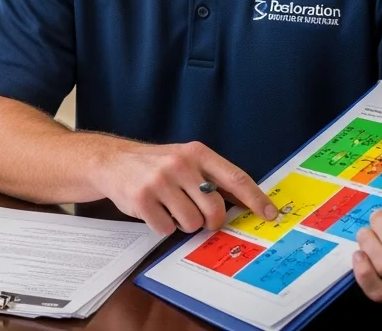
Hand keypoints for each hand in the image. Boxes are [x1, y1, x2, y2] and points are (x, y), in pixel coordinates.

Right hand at [98, 140, 277, 235]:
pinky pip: (166, 229)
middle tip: (199, 216)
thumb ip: (212, 177)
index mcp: (196, 153)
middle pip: (214, 210)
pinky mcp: (142, 198)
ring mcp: (160, 181)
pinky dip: (162, 226)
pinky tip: (154, 211)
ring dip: (183, 224)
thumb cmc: (155, 165)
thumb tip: (247, 204)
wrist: (112, 161)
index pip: (235, 177)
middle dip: (209, 221)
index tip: (269, 214)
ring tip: (170, 208)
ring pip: (191, 223)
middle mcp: (180, 164)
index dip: (255, 199)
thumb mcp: (185, 159)